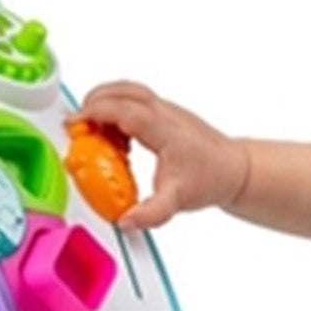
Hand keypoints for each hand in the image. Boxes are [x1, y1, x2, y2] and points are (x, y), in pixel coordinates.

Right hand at [74, 81, 250, 229]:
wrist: (234, 169)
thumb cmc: (211, 177)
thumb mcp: (178, 199)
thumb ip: (151, 213)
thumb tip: (125, 220)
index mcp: (164, 129)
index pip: (124, 109)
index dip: (95, 113)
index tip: (75, 125)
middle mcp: (164, 113)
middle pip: (123, 90)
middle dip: (94, 101)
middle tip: (78, 125)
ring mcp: (165, 110)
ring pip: (128, 90)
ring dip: (104, 103)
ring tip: (93, 131)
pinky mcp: (165, 114)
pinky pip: (134, 101)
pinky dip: (116, 110)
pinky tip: (115, 138)